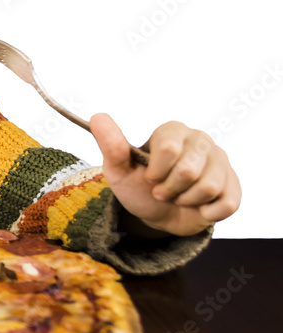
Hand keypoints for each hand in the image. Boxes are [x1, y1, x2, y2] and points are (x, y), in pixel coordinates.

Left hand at [90, 114, 240, 236]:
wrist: (158, 215)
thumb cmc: (138, 188)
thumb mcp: (118, 171)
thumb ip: (111, 145)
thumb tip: (98, 117)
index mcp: (172, 131)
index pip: (169, 148)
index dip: (156, 172)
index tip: (149, 178)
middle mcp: (200, 140)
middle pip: (189, 170)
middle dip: (169, 189)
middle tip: (162, 191)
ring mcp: (220, 161)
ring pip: (208, 187)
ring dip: (186, 201)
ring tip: (179, 197)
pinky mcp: (234, 185)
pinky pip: (227, 203)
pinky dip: (206, 213)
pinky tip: (198, 207)